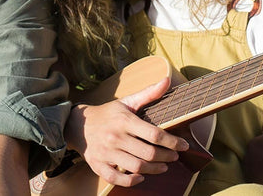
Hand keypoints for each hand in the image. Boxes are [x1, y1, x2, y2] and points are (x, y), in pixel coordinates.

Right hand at [66, 78, 188, 187]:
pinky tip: (141, 177)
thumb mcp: (127, 102)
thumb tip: (167, 81)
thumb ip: (148, 93)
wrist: (77, 124)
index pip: (154, 134)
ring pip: (136, 167)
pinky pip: (117, 178)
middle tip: (175, 156)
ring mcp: (106, 153)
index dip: (173, 142)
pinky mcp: (98, 165)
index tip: (184, 145)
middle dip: (167, 157)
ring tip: (164, 166)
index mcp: (125, 121)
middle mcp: (116, 137)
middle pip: (148, 153)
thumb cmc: (108, 113)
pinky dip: (131, 181)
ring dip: (154, 169)